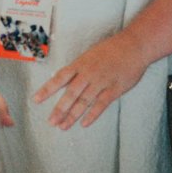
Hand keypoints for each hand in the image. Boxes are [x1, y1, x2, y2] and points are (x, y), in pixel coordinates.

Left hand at [34, 31, 149, 128]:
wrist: (134, 46)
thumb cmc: (112, 49)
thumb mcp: (91, 55)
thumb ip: (78, 69)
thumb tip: (63, 80)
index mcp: (81, 64)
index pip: (60, 78)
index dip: (47, 89)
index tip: (36, 99)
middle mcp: (89, 73)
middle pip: (71, 93)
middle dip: (60, 109)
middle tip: (51, 121)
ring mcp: (102, 82)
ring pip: (84, 101)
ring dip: (73, 115)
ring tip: (63, 126)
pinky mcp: (115, 89)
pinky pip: (101, 104)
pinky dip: (93, 115)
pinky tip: (84, 124)